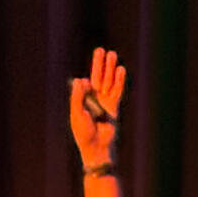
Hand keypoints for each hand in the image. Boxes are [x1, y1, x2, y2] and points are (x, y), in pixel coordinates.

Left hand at [69, 47, 125, 169]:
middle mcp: (94, 99)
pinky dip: (119, 81)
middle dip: (99, 64)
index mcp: (82, 99)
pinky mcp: (114, 107)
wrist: (97, 147)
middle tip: (101, 50)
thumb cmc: (83, 133)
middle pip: (98, 77)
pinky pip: (117, 91)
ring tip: (112, 54)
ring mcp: (105, 102)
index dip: (86, 81)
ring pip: (108, 81)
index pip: (85, 83)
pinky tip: (121, 69)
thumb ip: (77, 96)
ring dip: (110, 68)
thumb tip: (80, 79)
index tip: (86, 84)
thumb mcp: (77, 113)